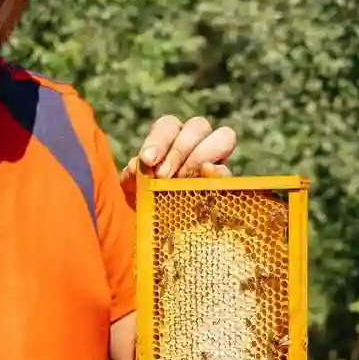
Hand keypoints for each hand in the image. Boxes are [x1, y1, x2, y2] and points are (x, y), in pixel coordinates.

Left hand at [119, 114, 236, 201]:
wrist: (159, 233)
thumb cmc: (145, 204)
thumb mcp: (132, 191)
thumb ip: (131, 177)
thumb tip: (135, 166)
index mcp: (171, 139)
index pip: (169, 126)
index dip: (159, 139)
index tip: (147, 160)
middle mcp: (195, 144)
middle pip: (198, 125)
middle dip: (180, 149)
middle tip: (163, 175)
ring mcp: (214, 161)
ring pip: (223, 137)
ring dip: (201, 155)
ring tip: (183, 179)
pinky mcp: (225, 183)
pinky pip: (228, 171)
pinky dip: (217, 174)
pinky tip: (203, 182)